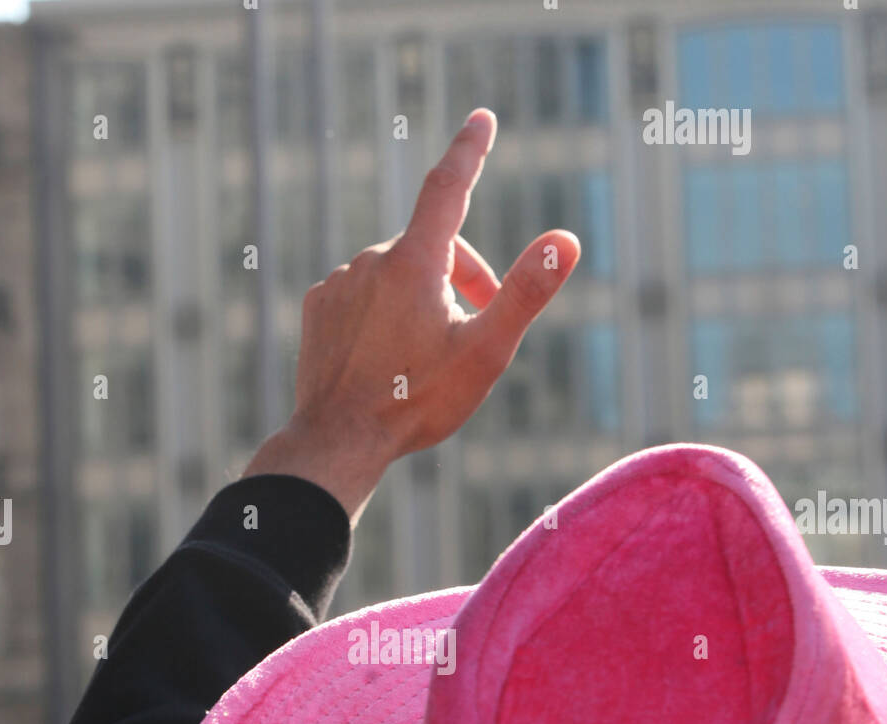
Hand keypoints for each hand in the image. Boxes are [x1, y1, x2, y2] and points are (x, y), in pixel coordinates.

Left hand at [243, 108, 580, 521]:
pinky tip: (388, 357)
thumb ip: (525, 293)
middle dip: (464, 277)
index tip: (481, 119)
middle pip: (431, 249)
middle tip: (480, 327)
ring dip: (422, 299)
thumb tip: (567, 242)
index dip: (469, 150)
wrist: (338, 441)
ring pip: (395, 276)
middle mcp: (371, 260)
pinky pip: (361, 296)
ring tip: (428, 357)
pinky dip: (383, 313)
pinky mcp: (318, 309)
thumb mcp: (484, 352)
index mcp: (414, 262)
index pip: (448, 186)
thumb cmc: (415, 402)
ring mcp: (339, 284)